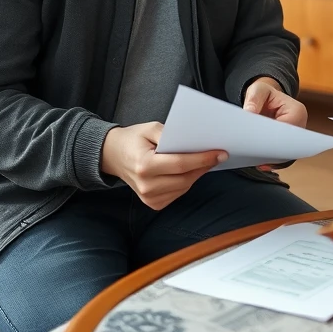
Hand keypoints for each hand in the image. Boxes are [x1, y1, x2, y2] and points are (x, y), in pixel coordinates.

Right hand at [100, 122, 224, 210]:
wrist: (112, 155)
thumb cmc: (133, 139)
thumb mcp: (150, 128)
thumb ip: (171, 134)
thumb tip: (194, 141)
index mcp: (145, 166)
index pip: (181, 164)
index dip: (203, 159)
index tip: (220, 153)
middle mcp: (146, 185)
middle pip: (186, 178)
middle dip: (204, 166)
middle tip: (218, 155)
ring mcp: (149, 197)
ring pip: (185, 187)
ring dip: (198, 174)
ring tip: (206, 161)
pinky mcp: (153, 203)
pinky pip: (178, 193)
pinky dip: (187, 182)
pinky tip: (190, 171)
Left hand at [243, 78, 307, 170]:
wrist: (267, 98)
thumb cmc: (264, 94)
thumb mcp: (257, 90)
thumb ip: (253, 100)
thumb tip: (249, 113)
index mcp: (297, 111)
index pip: (287, 129)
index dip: (273, 138)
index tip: (259, 143)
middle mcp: (301, 125)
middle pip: (290, 145)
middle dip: (274, 152)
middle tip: (258, 159)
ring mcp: (296, 137)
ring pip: (288, 154)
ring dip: (274, 159)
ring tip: (259, 164)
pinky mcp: (289, 144)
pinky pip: (284, 157)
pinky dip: (274, 161)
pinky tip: (261, 164)